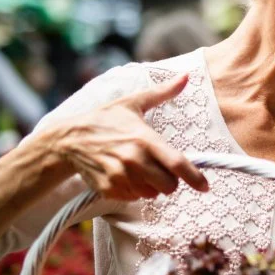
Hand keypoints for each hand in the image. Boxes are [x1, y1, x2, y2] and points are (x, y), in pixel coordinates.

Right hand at [48, 74, 208, 199]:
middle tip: (161, 169)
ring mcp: (120, 176)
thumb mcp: (133, 102)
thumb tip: (186, 76)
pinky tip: (127, 176)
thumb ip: (163, 92)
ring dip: (152, 186)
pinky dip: (135, 190)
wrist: (68, 139)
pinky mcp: (109, 188)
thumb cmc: (105, 119)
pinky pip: (134, 198)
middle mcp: (134, 160)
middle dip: (170, 180)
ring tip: (141, 170)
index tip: (205, 187)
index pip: (177, 164)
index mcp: (144, 139)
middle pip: (168, 185)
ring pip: (152, 194)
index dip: (195, 178)